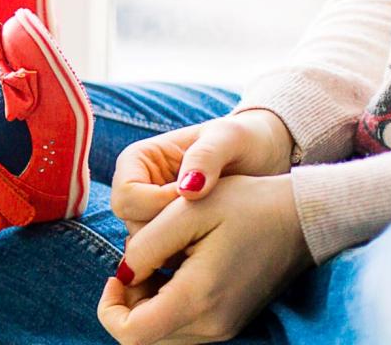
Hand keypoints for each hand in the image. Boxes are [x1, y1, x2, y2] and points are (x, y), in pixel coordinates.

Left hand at [98, 174, 311, 343]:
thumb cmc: (248, 204)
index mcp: (199, 297)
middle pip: (144, 338)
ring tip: (157, 264)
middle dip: (127, 304)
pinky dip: (166, 306)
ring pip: (161, 335)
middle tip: (138, 264)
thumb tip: (124, 274)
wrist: (306, 218)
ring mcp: (225, 327)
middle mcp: (213, 324)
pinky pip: (183, 327)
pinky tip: (174, 271)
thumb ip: (147, 244)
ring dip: (145, 306)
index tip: (116, 275)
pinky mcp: (231, 322)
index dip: (109, 308)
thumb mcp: (188, 208)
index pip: (132, 334)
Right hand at [110, 110, 293, 235]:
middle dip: (168, 227)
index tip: (196, 198)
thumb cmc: (243, 139)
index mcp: (137, 160)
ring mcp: (151, 212)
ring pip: (147, 244)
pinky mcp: (169, 232)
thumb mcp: (228, 137)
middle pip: (132, 223)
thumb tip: (186, 191)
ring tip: (214, 223)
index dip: (157, 204)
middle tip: (208, 216)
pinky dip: (189, 251)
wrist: (263, 156)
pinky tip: (214, 236)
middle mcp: (136, 187)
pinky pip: (166, 253)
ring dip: (179, 242)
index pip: (127, 195)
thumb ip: (206, 156)